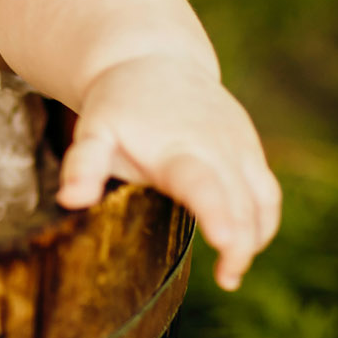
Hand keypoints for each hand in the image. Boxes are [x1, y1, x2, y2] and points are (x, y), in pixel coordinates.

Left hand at [52, 54, 280, 290]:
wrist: (152, 59)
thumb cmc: (118, 106)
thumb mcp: (94, 129)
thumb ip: (84, 164)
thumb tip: (69, 200)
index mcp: (176, 148)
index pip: (203, 186)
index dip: (218, 215)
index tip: (226, 243)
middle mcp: (217, 147)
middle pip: (240, 202)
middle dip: (241, 242)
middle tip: (226, 278)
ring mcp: (239, 147)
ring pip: (262, 200)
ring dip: (255, 238)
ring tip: (230, 274)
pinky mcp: (251, 149)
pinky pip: (268, 192)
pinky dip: (263, 222)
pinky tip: (244, 246)